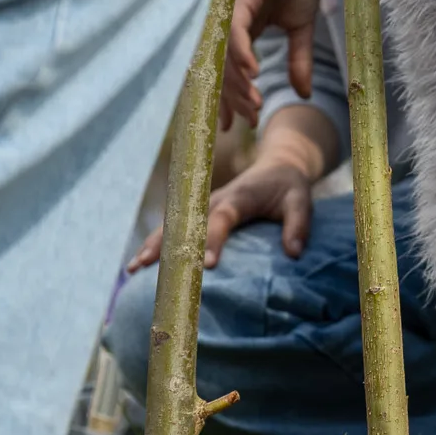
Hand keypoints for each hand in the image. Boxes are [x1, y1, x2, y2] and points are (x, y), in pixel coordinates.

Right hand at [129, 158, 315, 270]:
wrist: (276, 166)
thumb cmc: (288, 187)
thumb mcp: (301, 200)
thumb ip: (299, 225)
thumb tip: (295, 253)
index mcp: (238, 197)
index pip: (221, 219)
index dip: (212, 240)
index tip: (207, 264)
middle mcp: (214, 200)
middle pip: (185, 223)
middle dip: (167, 245)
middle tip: (149, 268)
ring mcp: (201, 207)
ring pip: (172, 225)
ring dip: (153, 245)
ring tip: (134, 268)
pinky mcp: (197, 214)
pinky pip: (172, 228)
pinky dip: (155, 244)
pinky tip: (137, 263)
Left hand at [222, 0, 329, 127]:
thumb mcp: (301, 29)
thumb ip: (298, 60)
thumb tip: (303, 93)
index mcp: (240, 28)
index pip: (226, 68)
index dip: (226, 98)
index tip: (232, 125)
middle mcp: (229, 19)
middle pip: (221, 66)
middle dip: (234, 97)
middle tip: (251, 118)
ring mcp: (231, 7)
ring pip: (226, 53)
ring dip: (238, 82)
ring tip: (254, 104)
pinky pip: (235, 31)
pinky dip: (241, 53)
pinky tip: (253, 74)